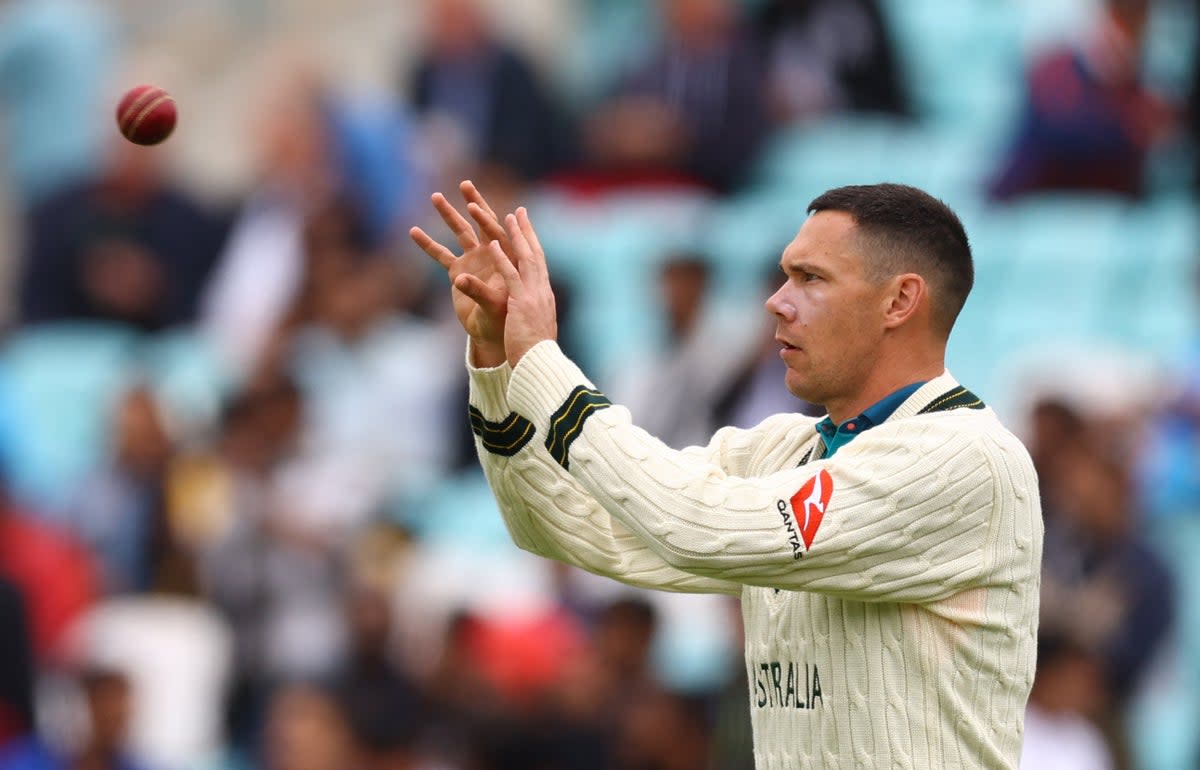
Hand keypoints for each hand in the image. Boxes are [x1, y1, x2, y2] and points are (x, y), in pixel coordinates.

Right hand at [410, 181, 512, 365]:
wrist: (492, 333)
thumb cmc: (501, 319)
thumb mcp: (492, 305)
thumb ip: (478, 290)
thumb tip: (460, 279)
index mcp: (505, 258)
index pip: (497, 233)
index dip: (485, 219)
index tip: (472, 206)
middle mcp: (490, 254)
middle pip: (482, 223)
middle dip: (474, 203)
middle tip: (465, 184)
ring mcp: (473, 260)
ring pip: (460, 232)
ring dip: (449, 215)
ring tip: (436, 196)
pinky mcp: (458, 271)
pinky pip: (441, 255)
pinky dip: (428, 244)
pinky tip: (413, 231)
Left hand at [476, 207, 557, 367]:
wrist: (541, 366)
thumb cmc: (537, 353)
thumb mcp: (535, 328)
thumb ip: (533, 315)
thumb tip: (534, 313)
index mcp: (543, 296)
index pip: (538, 264)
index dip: (532, 244)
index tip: (526, 228)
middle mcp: (541, 291)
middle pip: (534, 254)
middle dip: (526, 231)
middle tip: (518, 212)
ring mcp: (533, 295)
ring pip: (523, 258)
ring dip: (513, 236)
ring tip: (504, 217)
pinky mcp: (521, 303)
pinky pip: (510, 276)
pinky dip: (502, 258)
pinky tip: (492, 243)